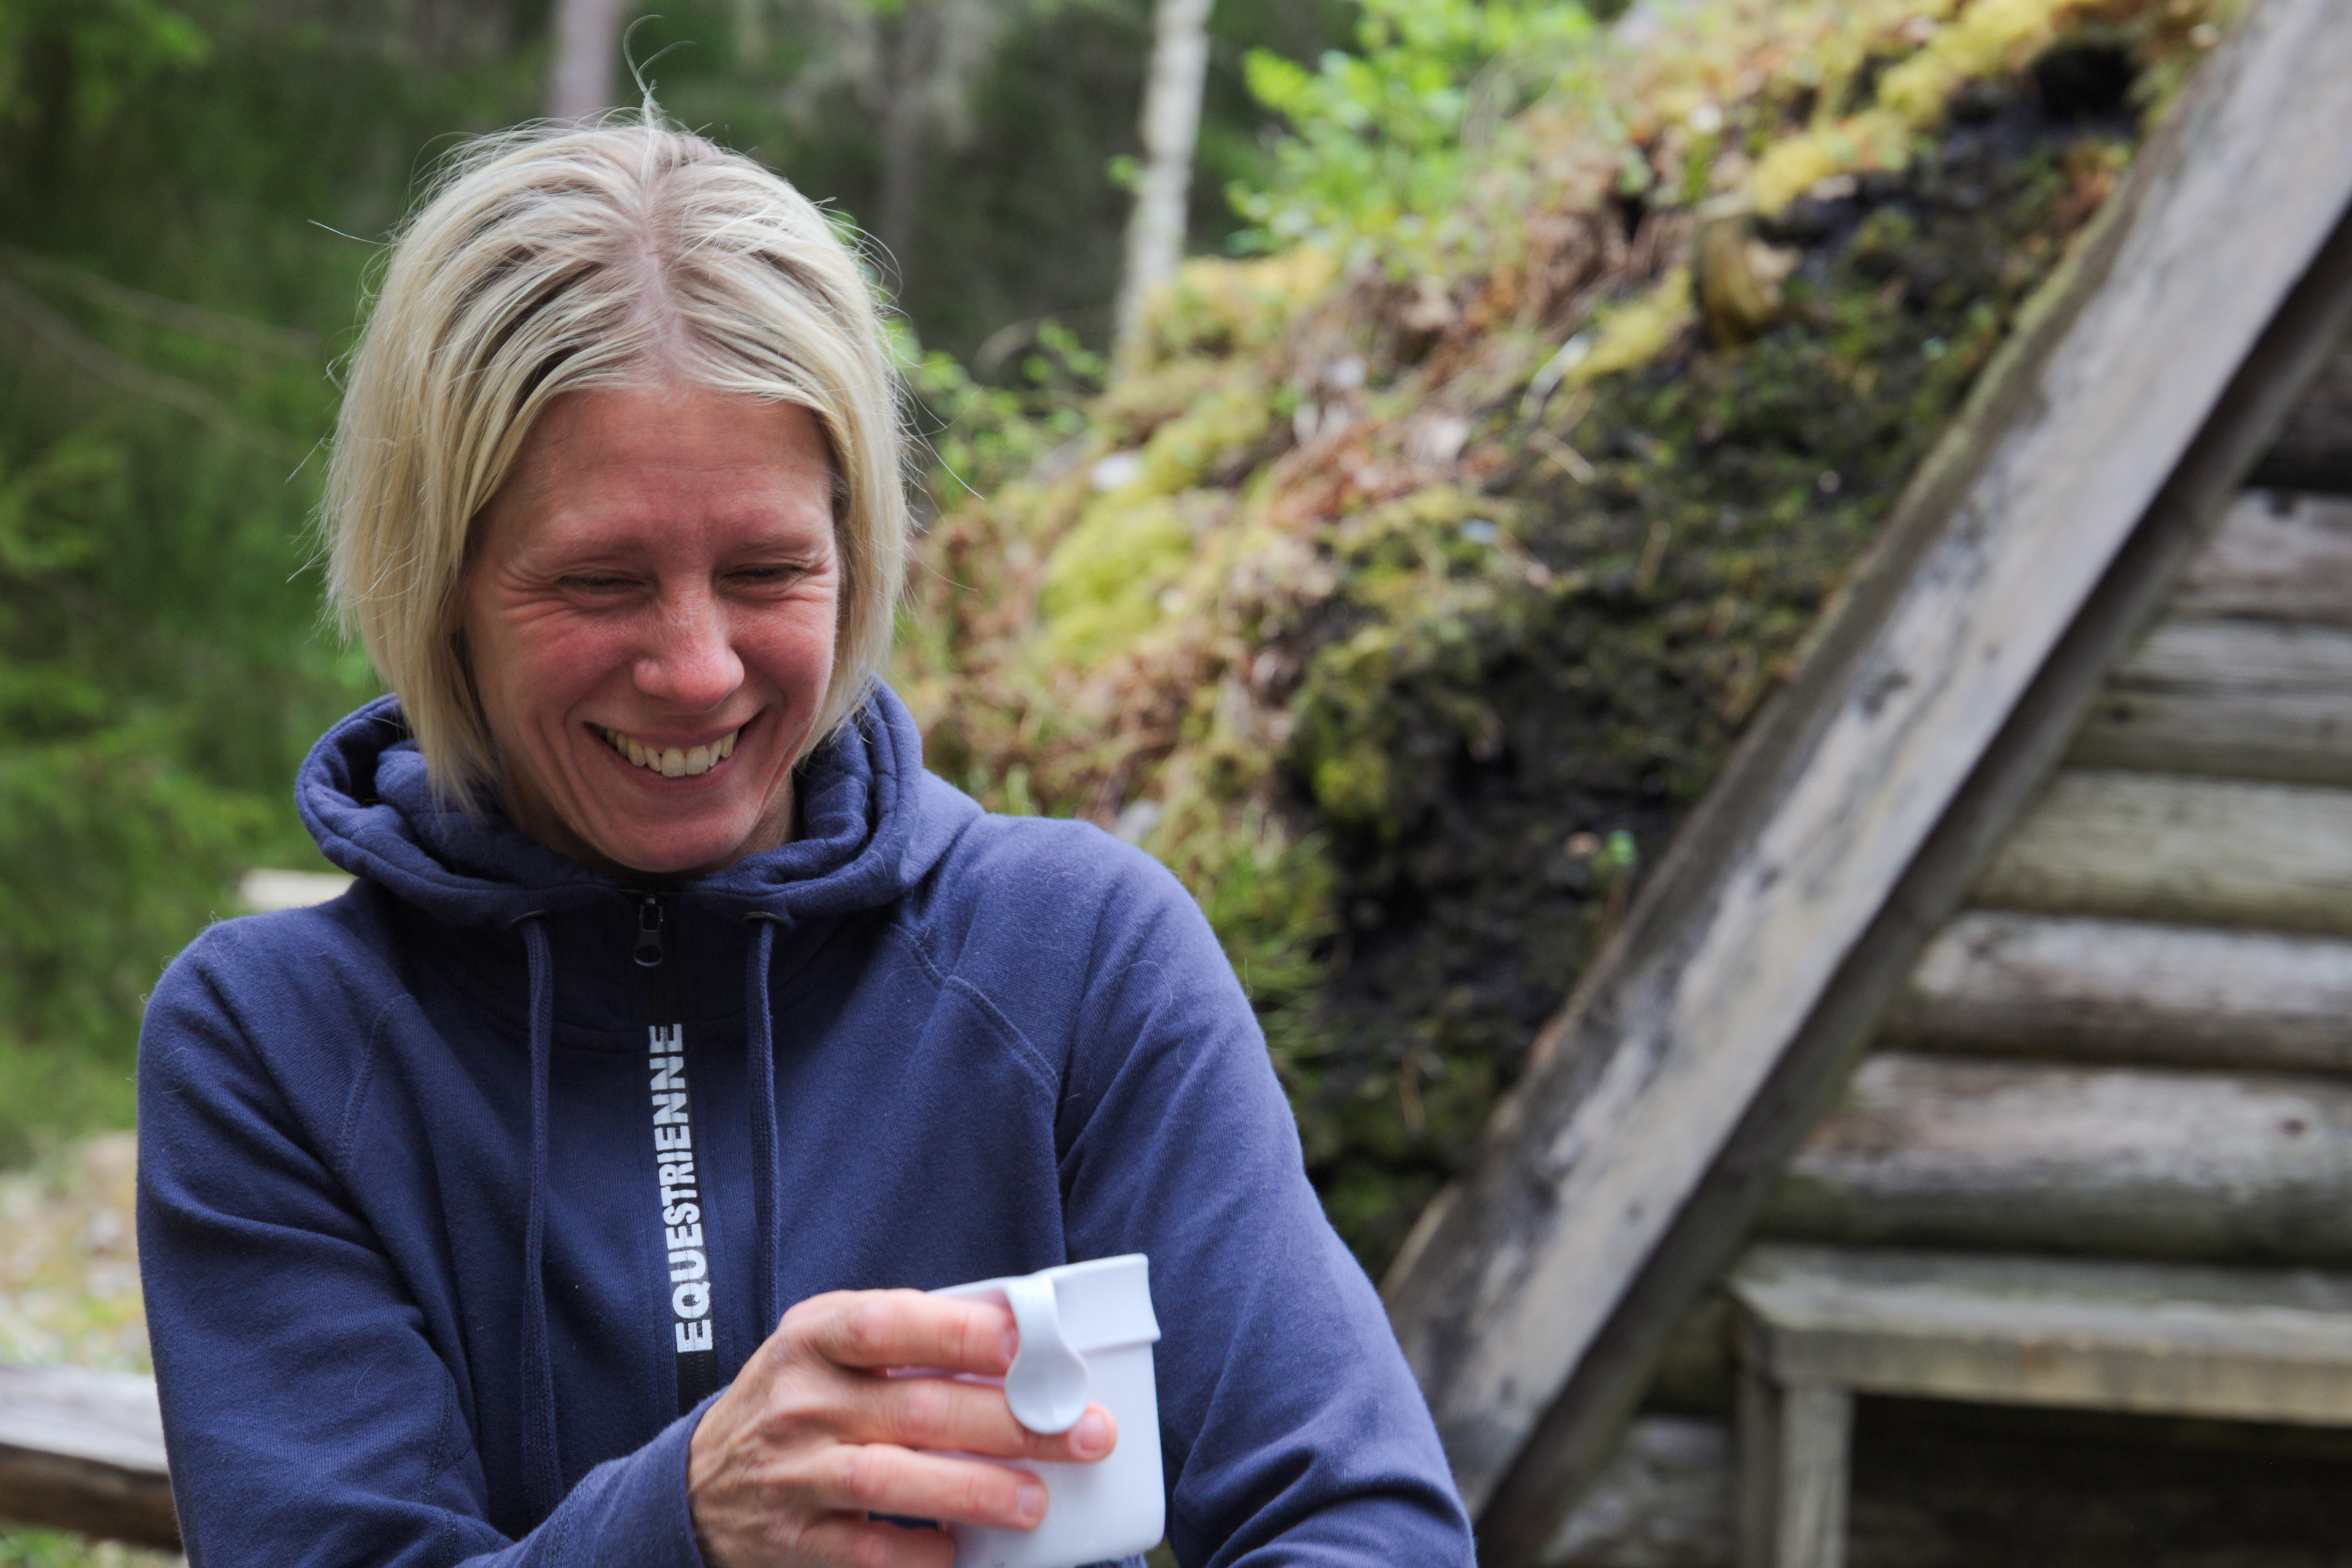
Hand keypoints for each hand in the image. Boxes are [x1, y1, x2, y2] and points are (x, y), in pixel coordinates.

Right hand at [688, 1288, 1118, 1566]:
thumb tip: (1020, 1339)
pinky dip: (921, 1554)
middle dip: (1011, 1422)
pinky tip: (963, 1551)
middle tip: (1083, 1432)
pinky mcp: (794, 1542)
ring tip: (1035, 1501)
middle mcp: (801, 1403)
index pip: (888, 1324)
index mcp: (815, 1337)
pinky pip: (867, 1552)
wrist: (699, 1483)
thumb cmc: (798, 1399)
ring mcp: (794, 1475)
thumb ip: (907, 1336)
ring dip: (974, 1491)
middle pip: (916, 1408)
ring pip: (893, 1480)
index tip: (1025, 1344)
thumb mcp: (829, 1345)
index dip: (958, 1333)